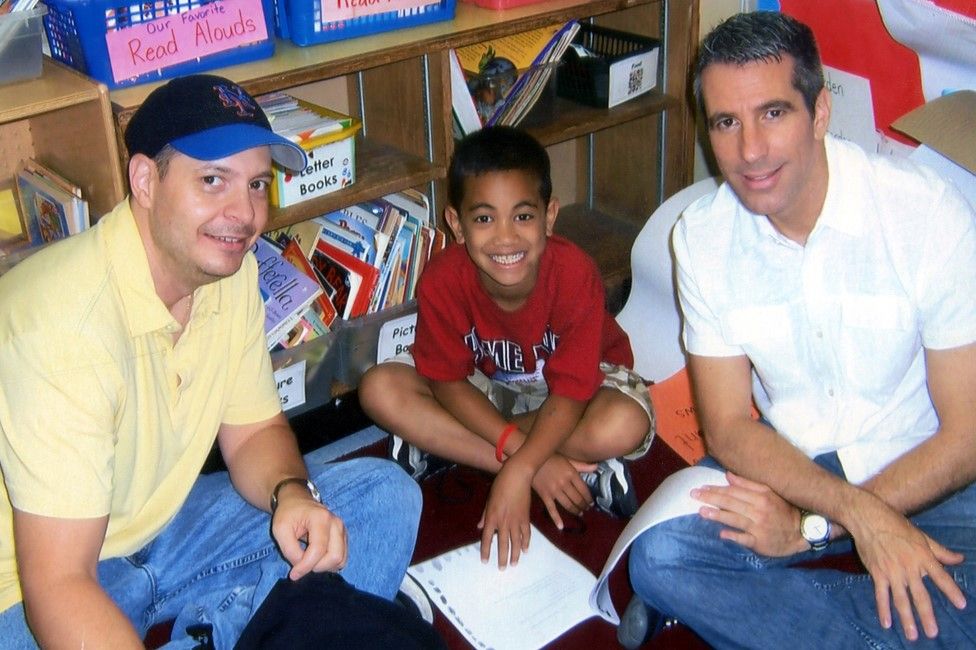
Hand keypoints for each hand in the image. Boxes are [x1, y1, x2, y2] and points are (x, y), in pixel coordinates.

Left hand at [271, 493, 347, 580]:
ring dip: (324, 567)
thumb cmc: (288, 514)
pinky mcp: (343, 537)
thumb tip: (301, 568)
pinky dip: (330, 564)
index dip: (306, 566)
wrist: (297, 501)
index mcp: (321, 518)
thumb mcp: (280, 529)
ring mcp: (342, 530)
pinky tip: (317, 560)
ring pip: (341, 559)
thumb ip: (290, 550)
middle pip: (335, 556)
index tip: (293, 574)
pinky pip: (342, 558)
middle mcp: (336, 523)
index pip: (318, 550)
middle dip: (318, 567)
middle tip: (302, 566)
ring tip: (309, 562)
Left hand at [479, 460, 533, 568]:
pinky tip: (525, 550)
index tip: (485, 561)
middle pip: (502, 544)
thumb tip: (481, 528)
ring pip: (516, 542)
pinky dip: (526, 542)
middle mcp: (503, 522)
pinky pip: (526, 534)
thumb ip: (485, 516)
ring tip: (514, 564)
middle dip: (502, 558)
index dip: (486, 551)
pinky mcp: (526, 518)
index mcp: (492, 517)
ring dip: (515, 555)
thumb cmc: (500, 486)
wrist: (517, 477)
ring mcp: (516, 521)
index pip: (487, 539)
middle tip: (502, 569)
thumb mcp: (489, 500)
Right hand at [531, 454, 593, 529]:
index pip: (584, 490)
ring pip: (567, 505)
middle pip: (577, 499)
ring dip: (575, 511)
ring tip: (579, 513)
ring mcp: (554, 490)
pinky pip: (551, 509)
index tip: (591, 502)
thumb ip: (582, 465)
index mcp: (571, 474)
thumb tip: (596, 468)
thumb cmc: (551, 458)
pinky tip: (561, 526)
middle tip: (586, 509)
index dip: (589, 498)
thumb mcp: (568, 459)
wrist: (531, 459)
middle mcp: (564, 483)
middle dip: (583, 506)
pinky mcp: (544, 495)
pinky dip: (556, 518)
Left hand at [693, 472, 807, 556]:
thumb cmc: (782, 510)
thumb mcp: (769, 493)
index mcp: (761, 497)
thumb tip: (728, 475)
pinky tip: (722, 534)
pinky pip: (745, 539)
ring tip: (702, 511)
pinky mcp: (760, 542)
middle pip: (731, 503)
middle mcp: (759, 511)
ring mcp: (759, 527)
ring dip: (718, 515)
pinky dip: (734, 536)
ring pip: (735, 519)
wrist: (801, 533)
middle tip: (694, 495)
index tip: (702, 487)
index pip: (734, 492)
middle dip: (711, 498)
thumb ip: (748, 484)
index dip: (717, 489)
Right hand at [846, 496, 965, 641]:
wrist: (868, 518)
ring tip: (913, 635)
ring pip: (901, 599)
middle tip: (933, 633)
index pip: (941, 577)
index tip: (961, 605)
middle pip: (920, 595)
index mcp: (923, 556)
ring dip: (907, 619)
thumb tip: (960, 559)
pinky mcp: (877, 573)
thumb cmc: (896, 525)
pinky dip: (883, 610)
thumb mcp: (922, 536)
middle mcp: (909, 567)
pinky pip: (881, 595)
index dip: (951, 591)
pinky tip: (887, 623)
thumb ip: (940, 551)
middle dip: (927, 615)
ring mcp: (892, 572)